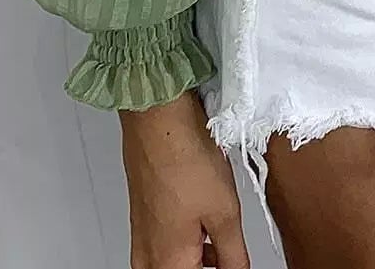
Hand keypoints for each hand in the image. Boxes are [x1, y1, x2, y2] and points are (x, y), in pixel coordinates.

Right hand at [120, 90, 248, 267]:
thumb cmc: (186, 159)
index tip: (232, 261)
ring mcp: (140, 235)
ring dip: (193, 259)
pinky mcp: (140, 216)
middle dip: (203, 265)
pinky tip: (199, 226)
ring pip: (166, 264)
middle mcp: (148, 255)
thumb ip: (234, 256)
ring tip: (218, 243)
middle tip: (225, 254)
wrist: (159, 120)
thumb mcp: (226, 214)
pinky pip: (157, 246)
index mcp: (169, 263)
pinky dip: (180, 245)